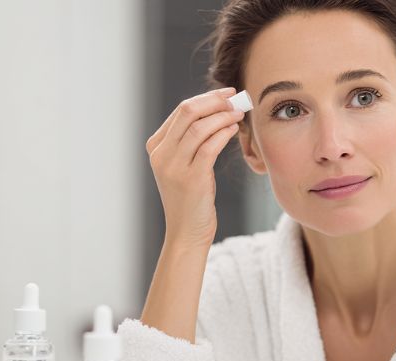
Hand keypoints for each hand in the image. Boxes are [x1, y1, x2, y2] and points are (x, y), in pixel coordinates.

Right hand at [145, 87, 245, 246]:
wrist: (187, 232)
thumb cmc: (192, 197)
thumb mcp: (185, 165)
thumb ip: (192, 140)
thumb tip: (219, 110)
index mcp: (156, 147)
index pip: (181, 111)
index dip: (207, 98)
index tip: (226, 93)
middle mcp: (161, 154)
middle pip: (187, 112)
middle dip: (215, 101)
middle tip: (235, 97)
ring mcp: (173, 167)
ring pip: (198, 127)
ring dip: (222, 115)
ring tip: (239, 112)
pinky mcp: (190, 179)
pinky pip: (209, 147)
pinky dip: (223, 133)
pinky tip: (234, 129)